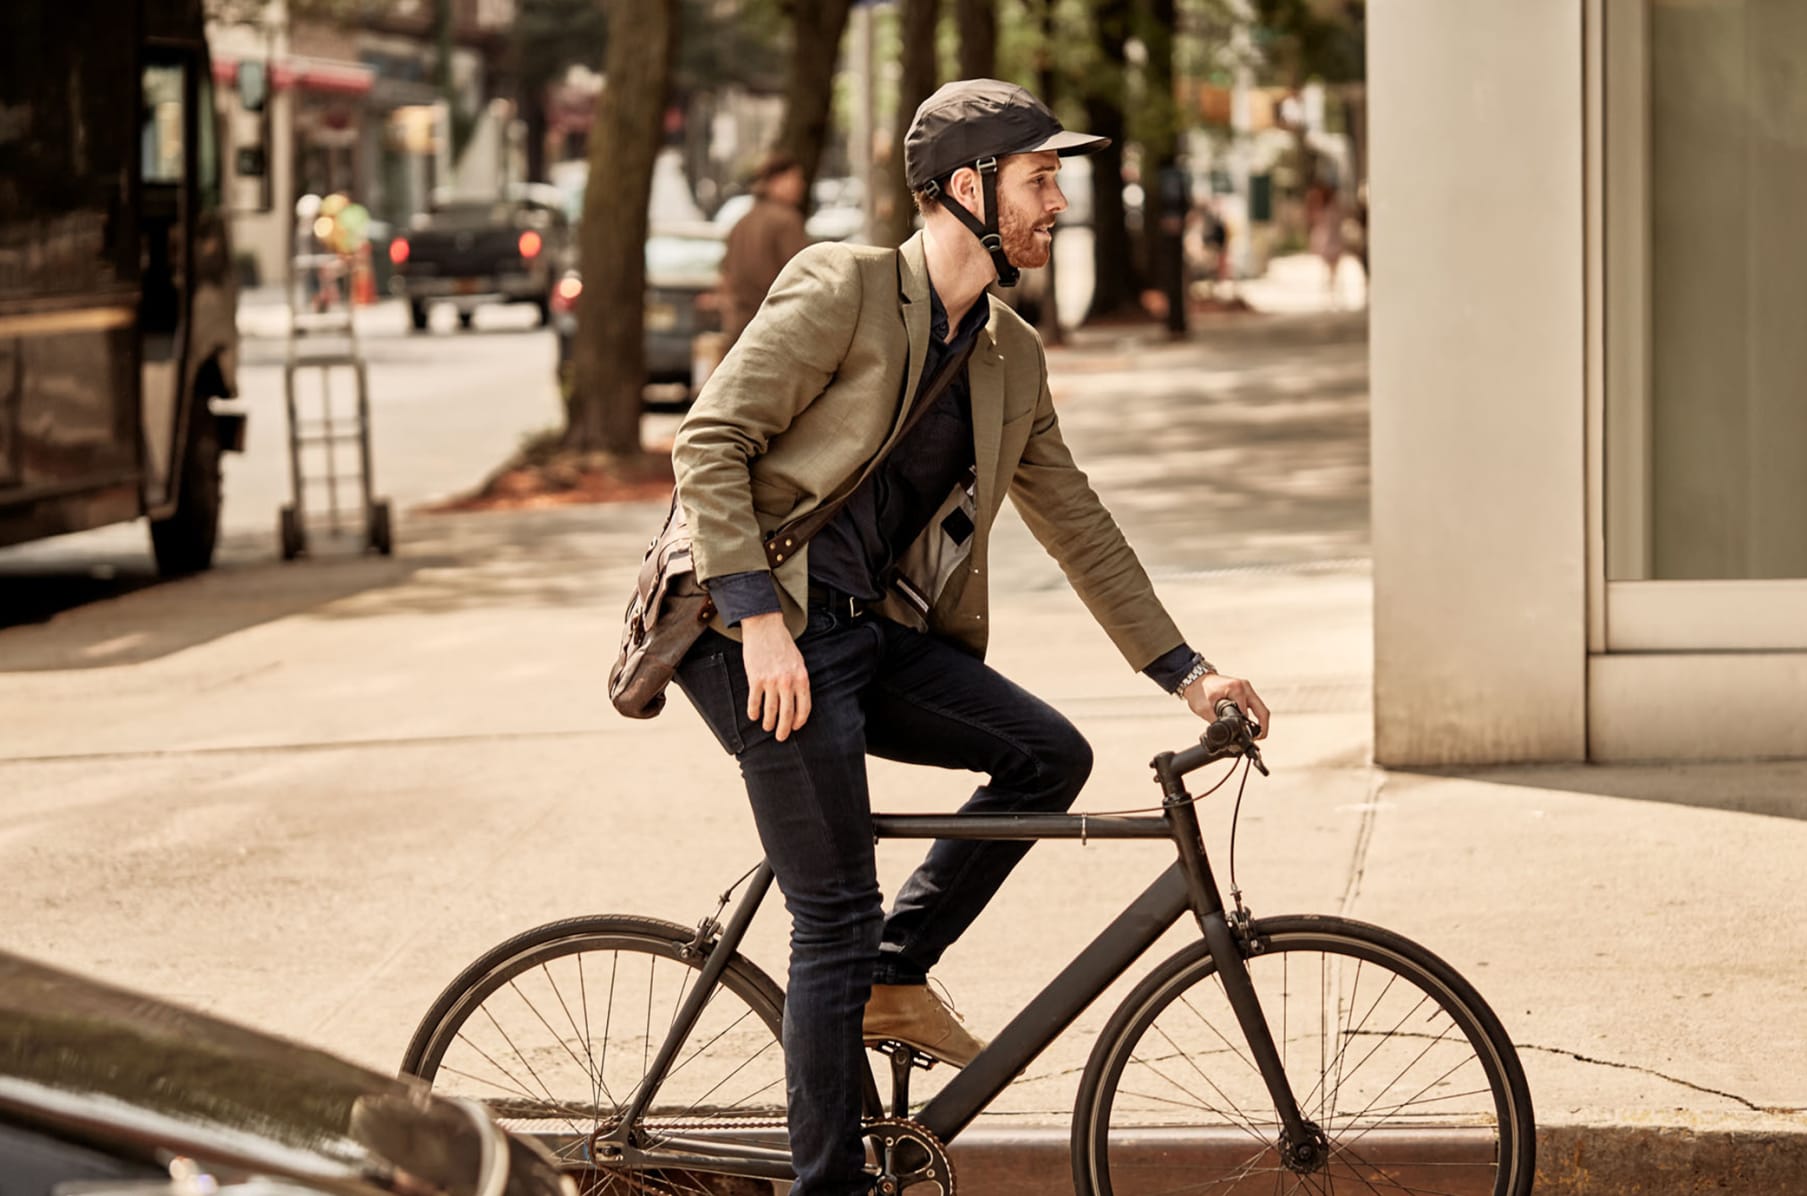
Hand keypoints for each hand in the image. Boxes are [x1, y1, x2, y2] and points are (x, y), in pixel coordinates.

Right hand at [740, 612, 810, 741]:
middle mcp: (787, 682)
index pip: (804, 707)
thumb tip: (797, 701)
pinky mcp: (755, 678)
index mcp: (801, 678)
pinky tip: (754, 716)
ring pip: (770, 710)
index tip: (795, 728)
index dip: (799, 721)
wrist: (765, 627)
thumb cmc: (783, 644)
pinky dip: (753, 711)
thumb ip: (799, 680)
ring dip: (768, 722)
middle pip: (787, 713)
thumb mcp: (799, 661)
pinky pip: (754, 701)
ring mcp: (771, 681)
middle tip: (781, 737)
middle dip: (784, 729)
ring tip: (767, 727)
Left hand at [1183, 672, 1268, 739]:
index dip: (1247, 728)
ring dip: (1260, 722)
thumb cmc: (1198, 691)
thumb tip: (1225, 735)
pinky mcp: (1245, 691)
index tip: (1245, 738)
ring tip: (1256, 735)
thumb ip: (1216, 721)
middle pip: (1262, 710)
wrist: (1195, 680)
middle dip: (1262, 727)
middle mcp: (1244, 687)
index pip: (1247, 713)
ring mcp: (1246, 688)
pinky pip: (1255, 705)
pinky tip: (1251, 726)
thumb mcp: (1204, 709)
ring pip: (1260, 708)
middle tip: (1258, 739)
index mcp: (1236, 689)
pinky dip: (1255, 716)